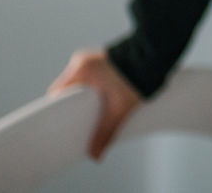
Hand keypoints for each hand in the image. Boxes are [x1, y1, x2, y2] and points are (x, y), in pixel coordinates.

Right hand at [47, 47, 142, 161]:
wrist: (155, 54)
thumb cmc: (137, 77)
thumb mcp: (119, 109)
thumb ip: (105, 132)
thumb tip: (95, 156)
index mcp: (80, 69)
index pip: (57, 93)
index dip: (57, 111)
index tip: (61, 126)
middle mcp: (82, 61)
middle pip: (67, 90)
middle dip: (70, 108)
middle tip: (76, 126)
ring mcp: (91, 59)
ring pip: (78, 84)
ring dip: (82, 99)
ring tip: (89, 117)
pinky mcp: (102, 60)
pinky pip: (89, 78)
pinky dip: (91, 91)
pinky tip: (99, 103)